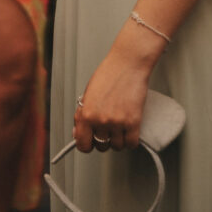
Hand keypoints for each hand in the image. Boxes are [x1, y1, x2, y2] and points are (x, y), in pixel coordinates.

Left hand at [73, 25, 159, 152]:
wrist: (127, 64)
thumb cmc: (108, 75)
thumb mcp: (88, 94)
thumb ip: (81, 115)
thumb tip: (78, 133)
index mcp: (86, 114)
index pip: (83, 144)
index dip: (86, 144)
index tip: (89, 141)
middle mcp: (101, 121)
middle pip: (101, 147)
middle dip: (103, 139)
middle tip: (106, 127)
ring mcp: (118, 123)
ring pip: (117, 146)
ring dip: (118, 139)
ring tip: (118, 125)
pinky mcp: (134, 122)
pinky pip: (131, 144)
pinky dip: (130, 139)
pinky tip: (128, 130)